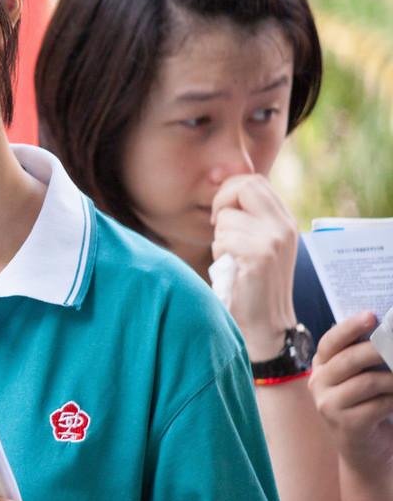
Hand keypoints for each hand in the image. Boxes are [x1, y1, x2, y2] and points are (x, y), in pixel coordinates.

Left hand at [211, 175, 298, 358]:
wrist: (266, 325)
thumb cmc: (251, 284)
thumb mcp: (258, 243)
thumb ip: (246, 214)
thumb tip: (216, 175)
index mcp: (284, 220)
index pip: (254, 180)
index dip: (229, 190)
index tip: (221, 212)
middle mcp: (283, 226)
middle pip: (243, 186)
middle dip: (221, 203)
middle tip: (218, 228)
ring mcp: (273, 240)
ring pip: (226, 218)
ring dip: (219, 239)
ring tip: (232, 260)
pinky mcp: (259, 256)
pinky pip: (223, 239)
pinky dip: (219, 255)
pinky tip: (231, 271)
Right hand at [309, 312, 392, 477]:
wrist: (367, 451)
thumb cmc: (370, 405)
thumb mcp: (362, 378)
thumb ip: (365, 358)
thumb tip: (386, 334)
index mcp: (321, 366)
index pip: (331, 342)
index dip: (350, 327)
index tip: (372, 315)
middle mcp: (318, 383)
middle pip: (349, 359)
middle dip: (379, 349)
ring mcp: (328, 405)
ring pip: (367, 382)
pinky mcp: (346, 425)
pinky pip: (378, 404)